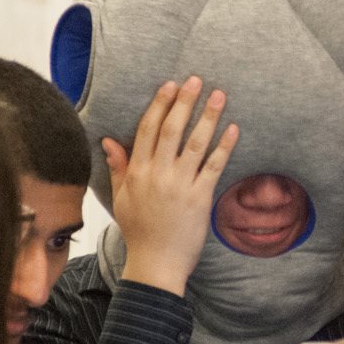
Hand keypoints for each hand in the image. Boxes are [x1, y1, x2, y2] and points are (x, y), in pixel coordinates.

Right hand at [105, 77, 237, 295]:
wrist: (156, 264)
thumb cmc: (139, 232)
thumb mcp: (121, 198)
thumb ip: (119, 168)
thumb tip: (109, 141)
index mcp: (138, 172)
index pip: (148, 129)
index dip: (160, 104)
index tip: (170, 85)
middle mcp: (159, 174)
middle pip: (172, 130)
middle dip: (184, 102)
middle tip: (196, 80)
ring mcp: (180, 185)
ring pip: (195, 143)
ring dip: (208, 117)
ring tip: (219, 95)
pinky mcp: (200, 198)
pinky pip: (214, 166)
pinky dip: (224, 146)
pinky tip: (233, 129)